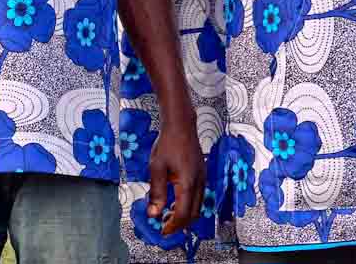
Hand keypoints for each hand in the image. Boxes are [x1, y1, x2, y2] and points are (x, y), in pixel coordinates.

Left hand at [148, 116, 205, 234]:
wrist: (181, 125)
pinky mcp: (202, 174)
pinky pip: (199, 196)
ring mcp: (203, 178)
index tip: (161, 230)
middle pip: (193, 214)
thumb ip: (156, 193)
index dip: (172, 226)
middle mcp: (199, 182)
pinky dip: (188, 204)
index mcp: (188, 182)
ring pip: (198, 206)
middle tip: (164, 226)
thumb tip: (153, 213)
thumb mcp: (156, 168)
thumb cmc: (168, 143)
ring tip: (168, 215)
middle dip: (179, 224)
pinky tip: (176, 201)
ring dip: (184, 215)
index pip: (183, 214)